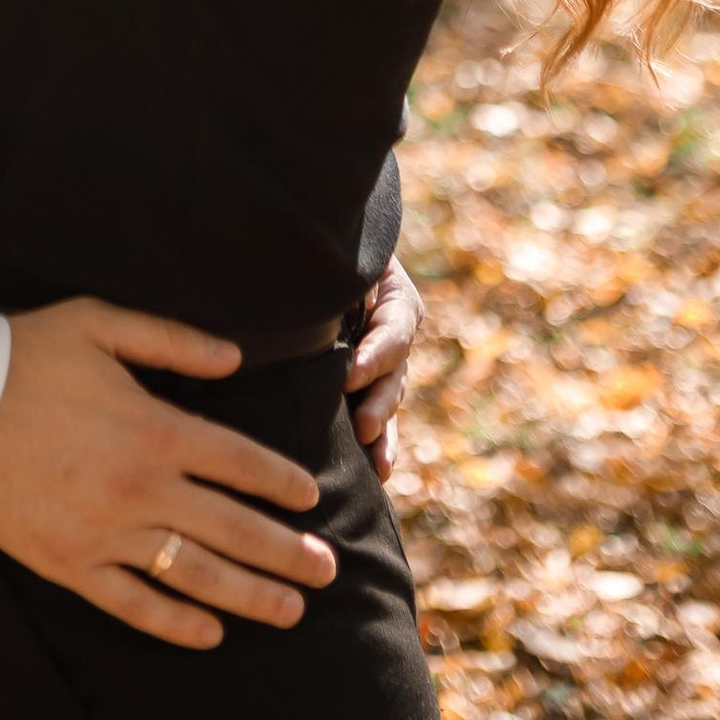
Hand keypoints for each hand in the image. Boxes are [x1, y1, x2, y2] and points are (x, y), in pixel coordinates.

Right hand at [0, 299, 334, 653]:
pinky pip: (133, 604)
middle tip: (328, 572)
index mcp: (156, 428)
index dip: (282, 482)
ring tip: (291, 611)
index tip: (310, 497)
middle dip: (287, 552)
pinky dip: (175, 623)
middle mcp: (141, 488)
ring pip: (195, 574)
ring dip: (249, 596)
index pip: (241, 462)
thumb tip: (233, 358)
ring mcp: (106, 533)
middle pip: (234, 528)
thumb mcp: (100, 324)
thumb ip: (172, 340)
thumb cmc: (24, 352)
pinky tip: (210, 634)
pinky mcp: (68, 563)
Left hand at [347, 257, 423, 482]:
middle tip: (364, 427)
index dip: (375, 355)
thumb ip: (344, 274)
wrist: (322, 250)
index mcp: (396, 298)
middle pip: (395, 371)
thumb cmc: (332, 247)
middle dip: (379, 402)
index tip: (350, 377)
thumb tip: (336, 290)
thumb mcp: (345, 254)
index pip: (392, 330)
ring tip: (377, 464)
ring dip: (383, 431)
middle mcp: (395, 334)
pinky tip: (378, 472)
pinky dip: (380, 443)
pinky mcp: (369, 384)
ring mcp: (385, 363)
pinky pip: (379, 415)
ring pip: (390, 399)